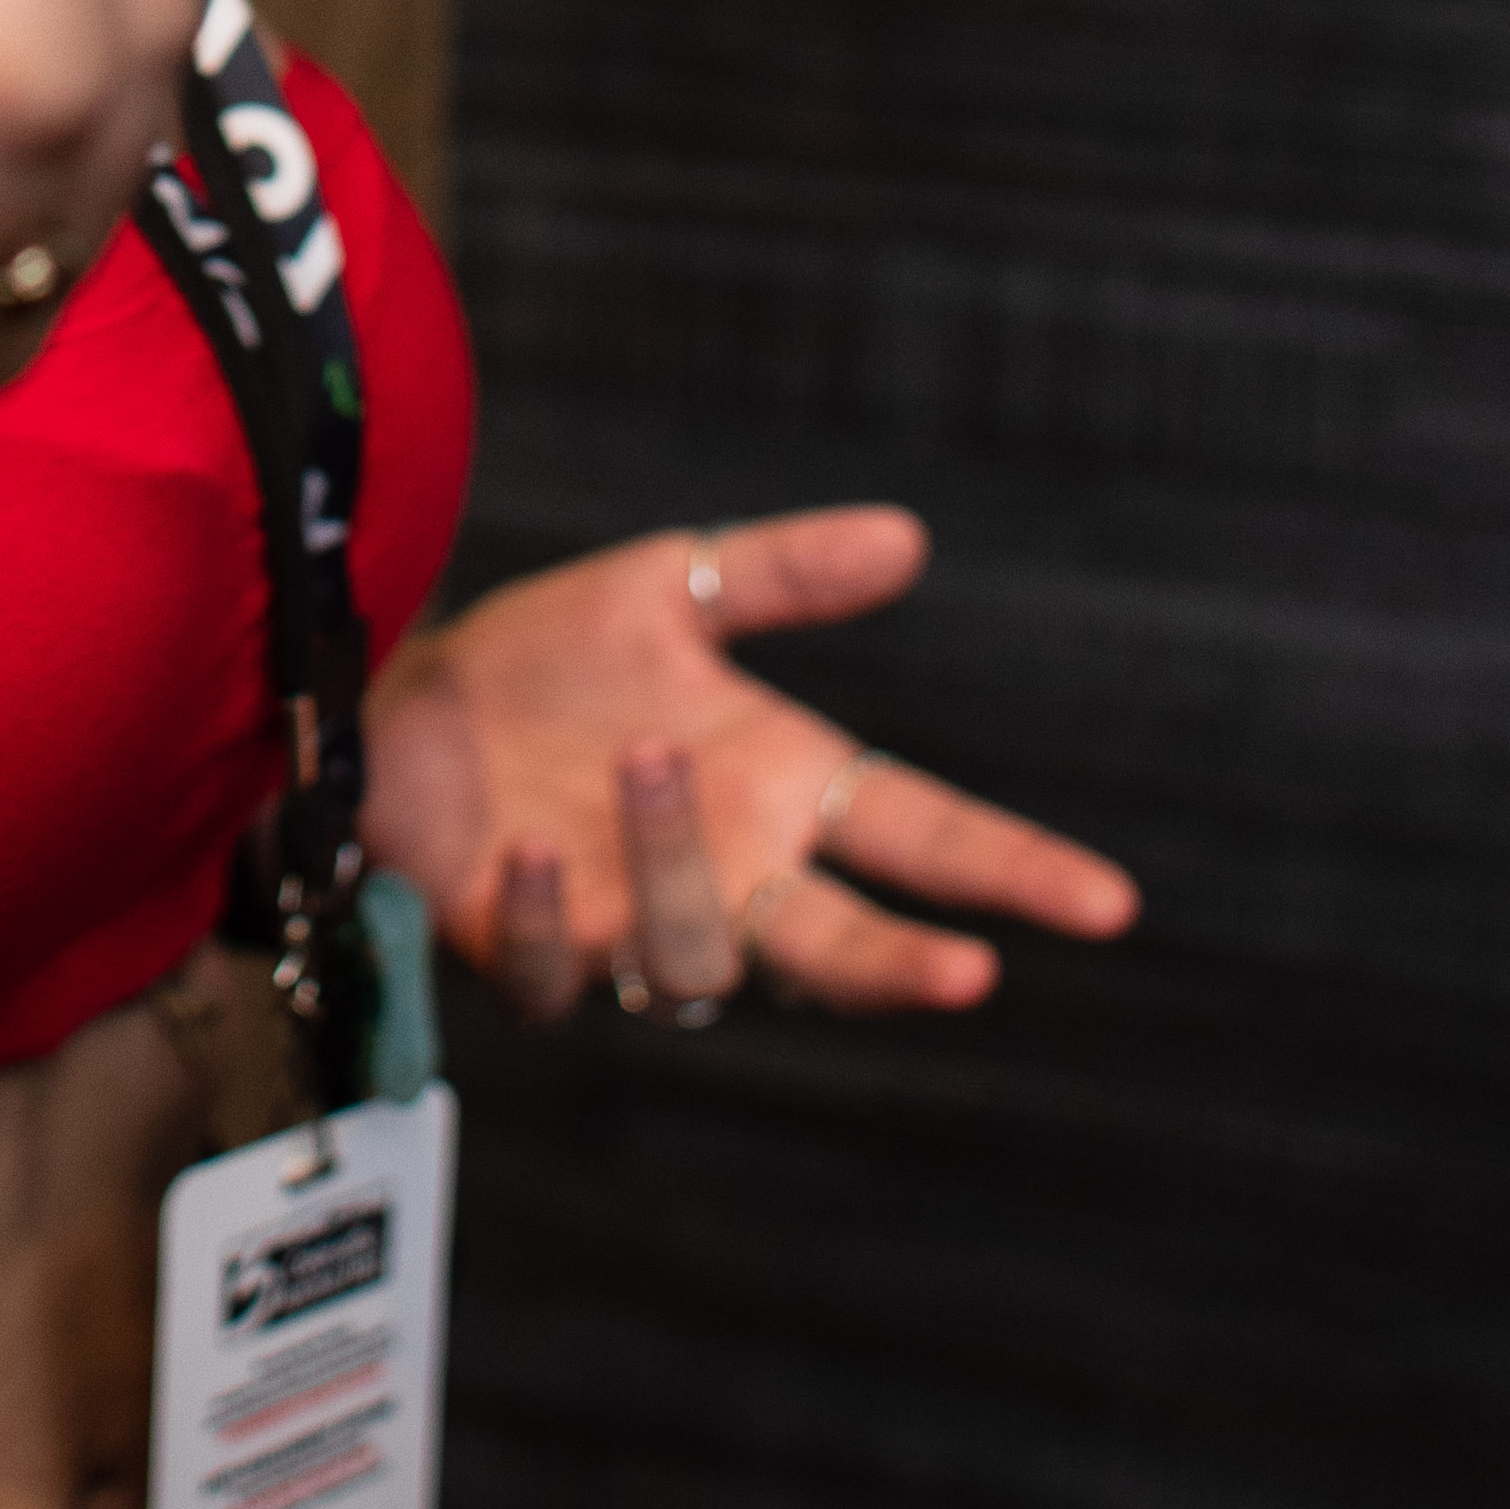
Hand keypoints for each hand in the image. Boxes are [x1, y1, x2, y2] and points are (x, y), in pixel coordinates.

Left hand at [362, 507, 1138, 1018]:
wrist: (403, 705)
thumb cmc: (550, 661)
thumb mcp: (666, 590)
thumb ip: (783, 573)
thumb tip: (908, 537)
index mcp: (783, 790)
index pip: (924, 837)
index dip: (1012, 871)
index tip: (1106, 903)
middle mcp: (726, 873)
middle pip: (841, 946)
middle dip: (904, 965)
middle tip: (969, 970)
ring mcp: (629, 926)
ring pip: (696, 955)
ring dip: (677, 864)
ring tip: (643, 757)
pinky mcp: (528, 953)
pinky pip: (554, 971)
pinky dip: (548, 917)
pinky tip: (536, 850)